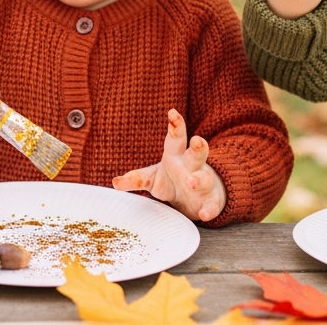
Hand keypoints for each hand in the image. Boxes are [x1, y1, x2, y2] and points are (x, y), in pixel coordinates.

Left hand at [112, 109, 226, 221]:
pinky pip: (211, 206)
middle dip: (198, 147)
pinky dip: (209, 210)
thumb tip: (114, 182)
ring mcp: (203, 183)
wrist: (196, 198)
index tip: (172, 112)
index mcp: (176, 156)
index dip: (175, 125)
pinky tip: (206, 214)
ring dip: (199, 179)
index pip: (176, 138)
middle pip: (196, 154)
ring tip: (191, 182)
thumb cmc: (170, 180)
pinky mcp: (209, 202)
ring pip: (204, 178)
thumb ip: (136, 179)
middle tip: (197, 140)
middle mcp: (192, 166)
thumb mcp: (151, 177)